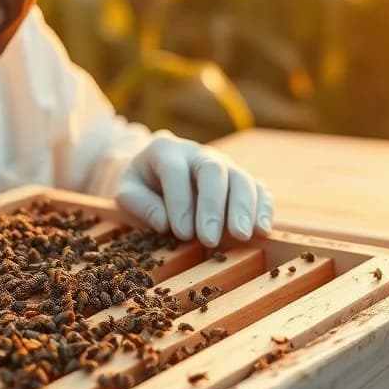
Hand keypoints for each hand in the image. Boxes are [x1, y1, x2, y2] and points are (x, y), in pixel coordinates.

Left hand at [115, 131, 273, 246]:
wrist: (154, 172)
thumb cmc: (140, 185)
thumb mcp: (126, 191)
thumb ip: (140, 204)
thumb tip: (164, 221)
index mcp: (166, 150)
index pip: (175, 171)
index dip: (180, 202)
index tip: (181, 233)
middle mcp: (198, 153)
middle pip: (214, 171)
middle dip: (213, 206)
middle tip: (210, 238)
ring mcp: (223, 164)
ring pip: (241, 178)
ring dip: (243, 208)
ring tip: (242, 235)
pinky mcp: (240, 180)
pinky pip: (258, 189)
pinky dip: (262, 208)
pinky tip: (262, 230)